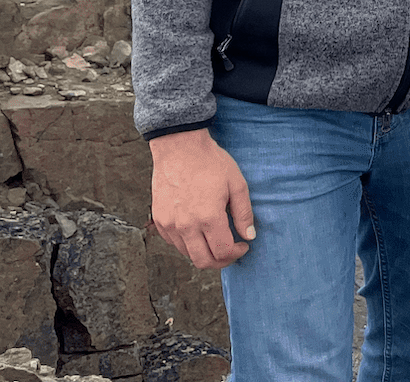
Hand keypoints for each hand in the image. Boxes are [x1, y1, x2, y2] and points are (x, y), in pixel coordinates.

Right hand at [149, 129, 253, 270]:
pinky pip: (174, 243)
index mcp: (208, 217)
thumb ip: (244, 213)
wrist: (179, 147)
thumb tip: (249, 236)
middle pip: (203, 262)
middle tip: (231, 250)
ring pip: (188, 255)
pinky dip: (188, 244)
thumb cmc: (210, 162)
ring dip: (204, 252)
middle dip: (221, 261)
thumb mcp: (236, 183)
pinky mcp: (159, 220)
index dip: (236, 254)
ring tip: (215, 238)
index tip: (243, 245)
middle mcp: (186, 226)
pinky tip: (199, 230)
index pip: (223, 252)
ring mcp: (169, 225)